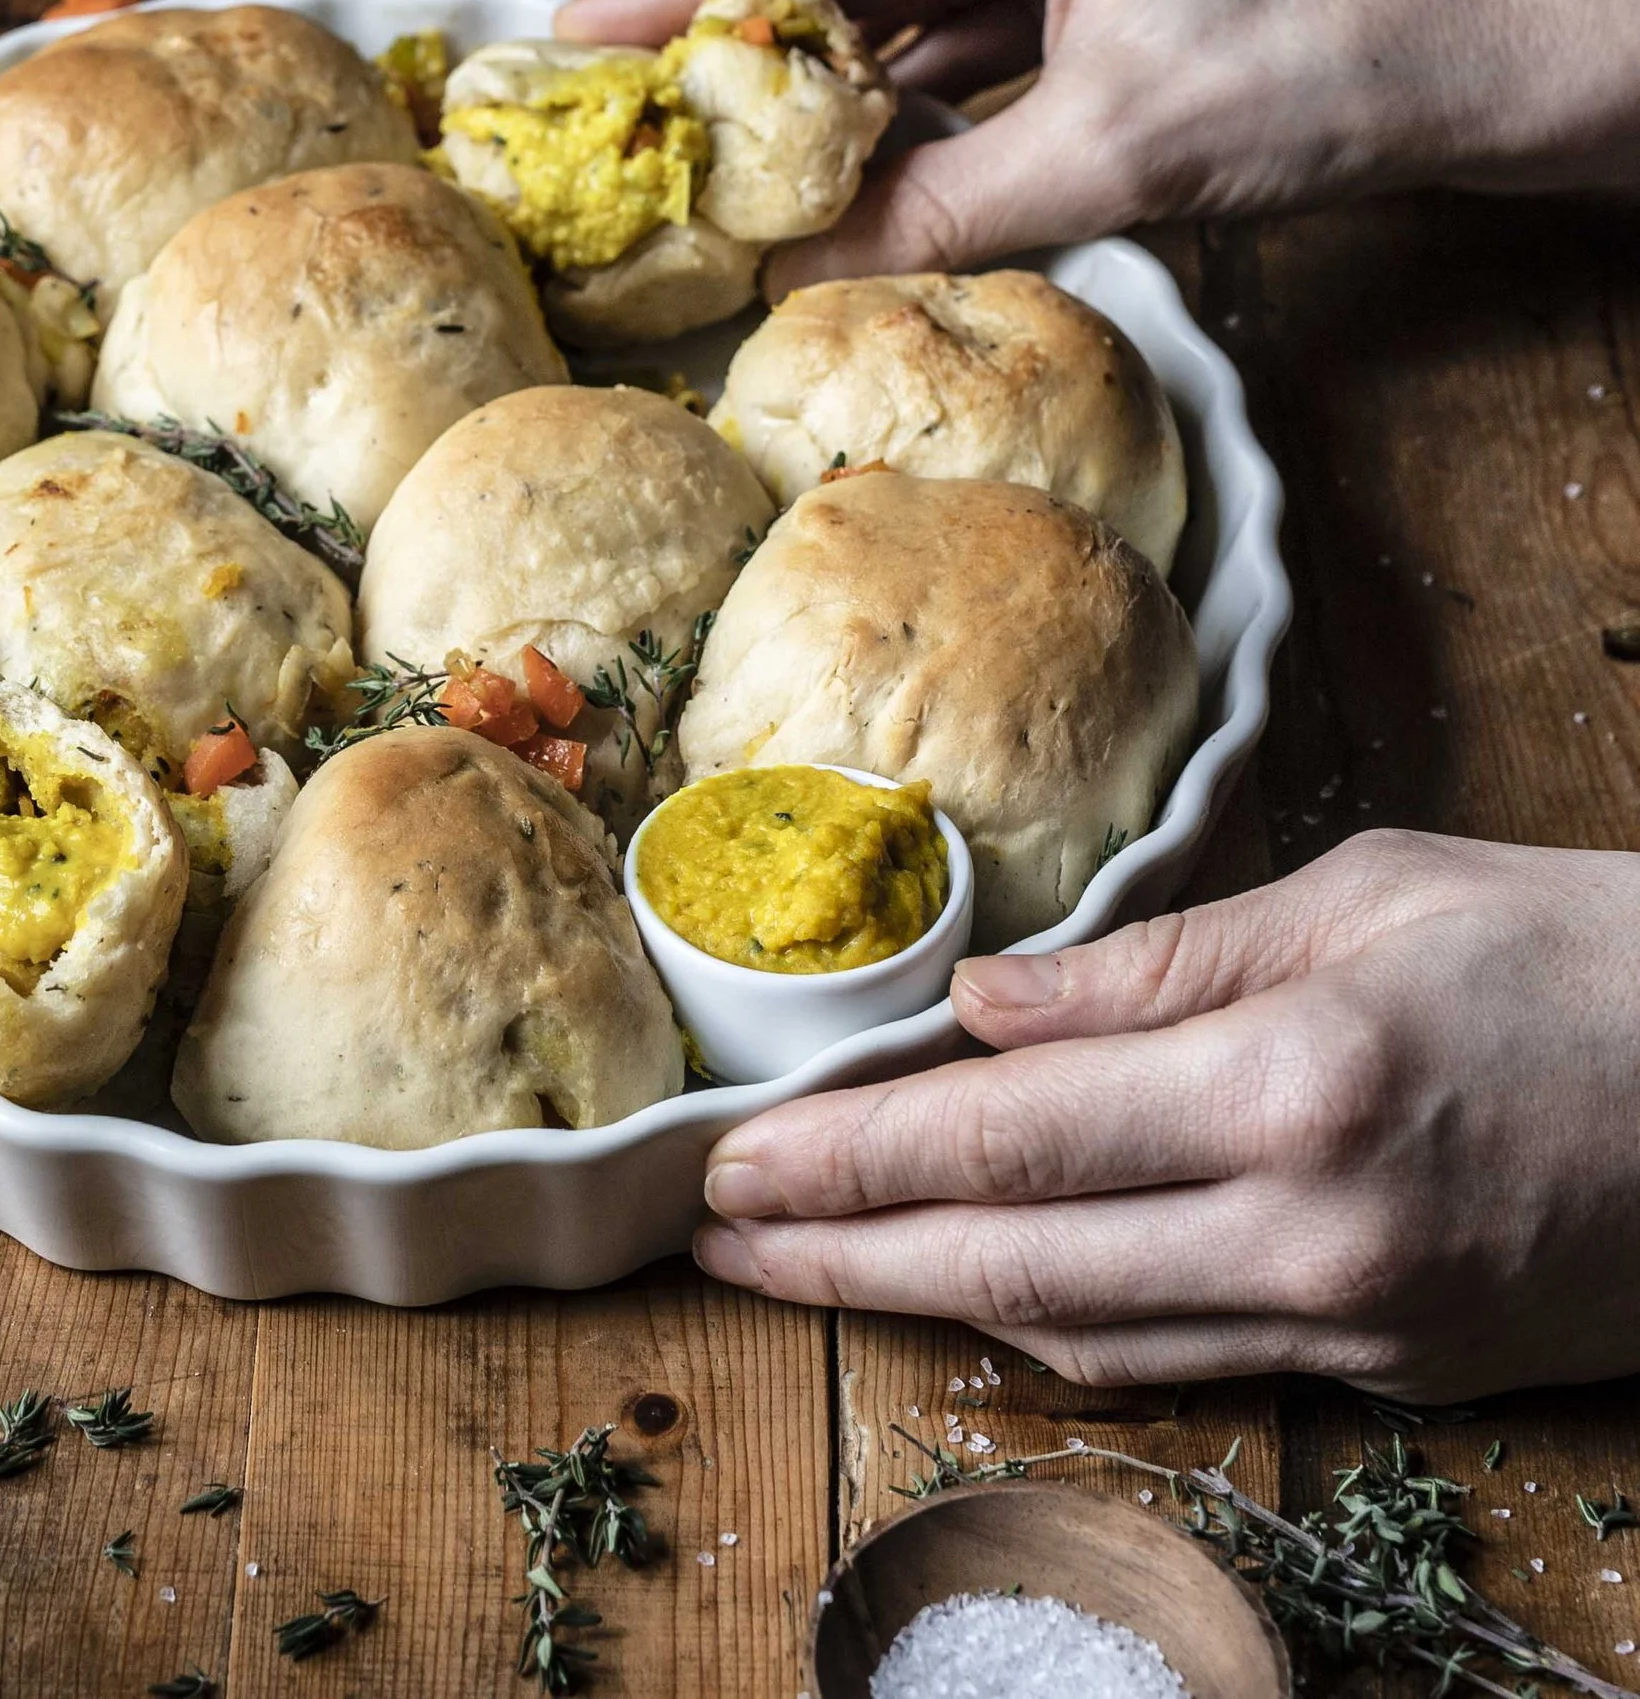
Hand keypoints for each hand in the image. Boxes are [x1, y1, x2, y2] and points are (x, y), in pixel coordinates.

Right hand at [557, 0, 1639, 290]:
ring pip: (897, 7)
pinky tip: (838, 167)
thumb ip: (940, 212)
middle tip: (622, 106)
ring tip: (708, 150)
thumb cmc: (1326, 73)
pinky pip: (959, 39)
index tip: (575, 32)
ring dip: (823, 88)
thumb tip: (794, 278)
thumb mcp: (1112, 154)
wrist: (1475, 72)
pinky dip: (904, 106)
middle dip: (740, 45)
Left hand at [692, 831, 1639, 1397]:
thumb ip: (1153, 968)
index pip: (1006, 1138)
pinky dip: (1057, 1325)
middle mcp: (1314, 1230)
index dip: (848, 1157)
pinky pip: (1181, 1359)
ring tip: (809, 1264)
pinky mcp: (1396, 1371)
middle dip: (841, 1255)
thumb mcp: (1359, 899)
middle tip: (718, 1239)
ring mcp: (1358, 1326)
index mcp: (1293, 1084)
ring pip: (1083, 1334)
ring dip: (925, 1304)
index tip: (733, 1161)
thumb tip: (986, 1007)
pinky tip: (976, 1291)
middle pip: (1013, 1263)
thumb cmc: (1571, 951)